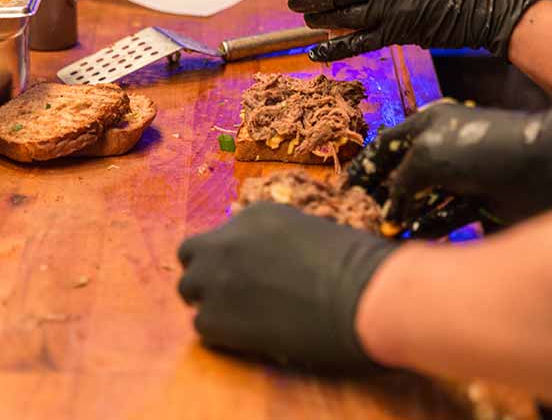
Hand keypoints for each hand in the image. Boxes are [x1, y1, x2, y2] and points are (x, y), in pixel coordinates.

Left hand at [177, 203, 397, 370]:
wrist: (362, 295)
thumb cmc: (358, 264)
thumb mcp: (314, 233)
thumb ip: (282, 243)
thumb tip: (276, 263)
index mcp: (255, 214)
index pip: (225, 234)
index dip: (236, 257)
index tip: (253, 273)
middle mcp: (227, 240)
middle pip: (192, 254)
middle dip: (207, 272)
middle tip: (232, 294)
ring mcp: (216, 277)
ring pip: (189, 289)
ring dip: (210, 301)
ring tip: (243, 318)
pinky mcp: (215, 318)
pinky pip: (201, 326)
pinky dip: (222, 334)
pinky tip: (251, 337)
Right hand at [348, 99, 551, 226]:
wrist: (549, 166)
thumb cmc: (485, 149)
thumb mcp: (429, 156)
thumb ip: (400, 182)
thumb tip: (388, 210)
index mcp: (428, 126)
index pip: (384, 148)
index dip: (363, 169)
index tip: (343, 192)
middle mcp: (443, 150)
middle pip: (402, 177)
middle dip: (381, 198)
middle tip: (359, 221)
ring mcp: (463, 179)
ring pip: (423, 202)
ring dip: (404, 219)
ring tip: (382, 238)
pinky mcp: (481, 205)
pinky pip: (447, 220)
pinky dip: (430, 230)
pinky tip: (413, 242)